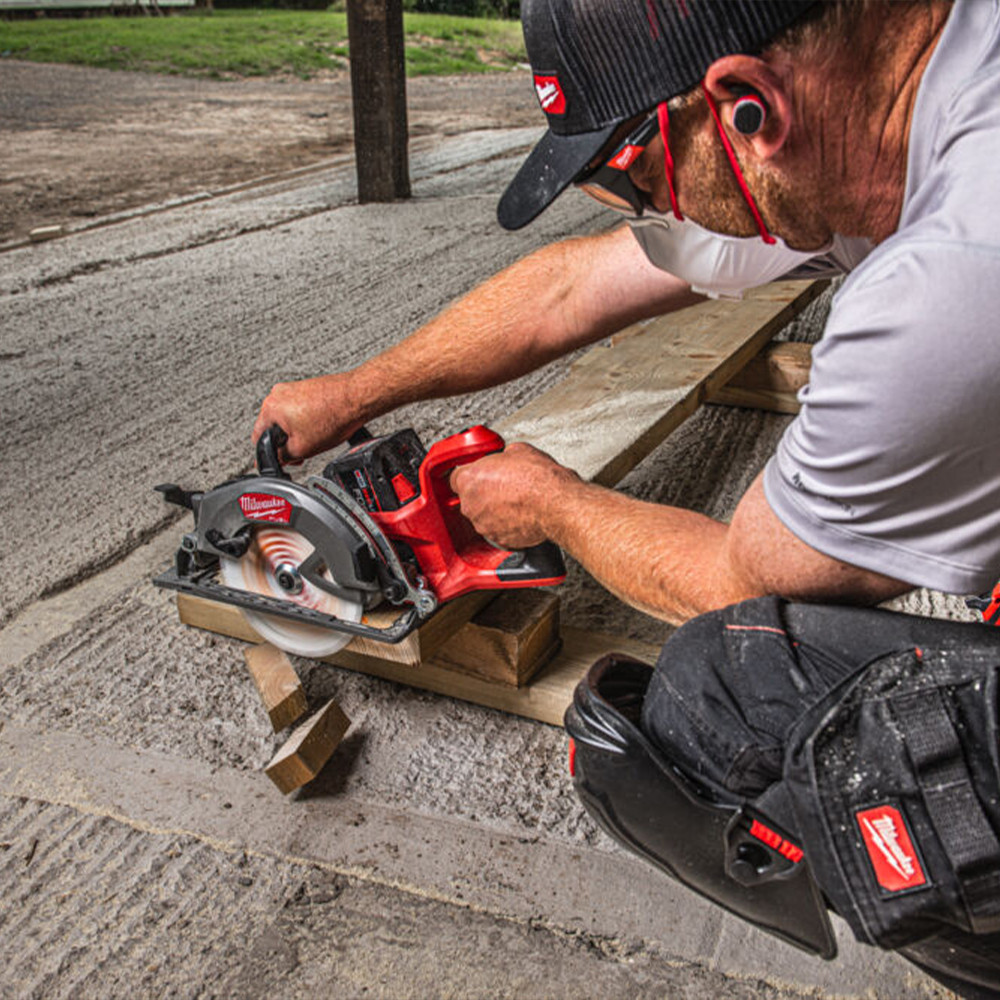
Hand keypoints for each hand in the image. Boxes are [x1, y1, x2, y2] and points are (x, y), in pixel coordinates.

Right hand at [252, 373, 365, 462]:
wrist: (357, 398)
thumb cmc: (334, 415)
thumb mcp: (302, 449)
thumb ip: (283, 457)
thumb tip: (279, 459)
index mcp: (270, 407)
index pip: (258, 437)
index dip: (270, 454)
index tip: (280, 460)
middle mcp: (278, 394)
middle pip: (274, 427)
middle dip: (287, 443)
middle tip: (301, 452)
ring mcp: (293, 389)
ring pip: (288, 420)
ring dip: (298, 433)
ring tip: (316, 438)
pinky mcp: (307, 389)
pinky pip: (300, 410)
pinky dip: (307, 422)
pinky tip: (321, 427)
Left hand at [450, 442, 580, 548]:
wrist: (556, 503)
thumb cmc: (538, 479)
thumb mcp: (517, 451)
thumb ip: (501, 458)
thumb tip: (505, 459)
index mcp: (470, 479)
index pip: (456, 477)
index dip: (471, 475)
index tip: (479, 474)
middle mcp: (471, 504)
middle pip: (469, 497)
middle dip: (483, 492)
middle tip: (503, 485)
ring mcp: (483, 524)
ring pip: (483, 515)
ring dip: (494, 509)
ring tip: (515, 500)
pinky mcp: (498, 539)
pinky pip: (497, 529)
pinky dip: (506, 524)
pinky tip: (520, 514)